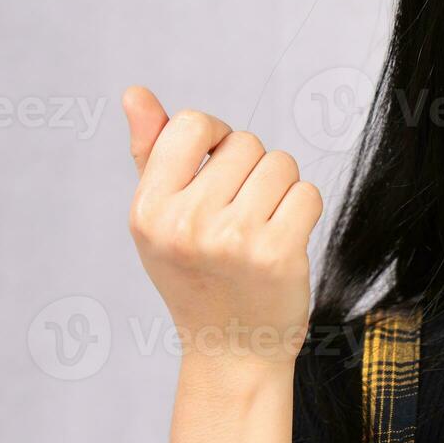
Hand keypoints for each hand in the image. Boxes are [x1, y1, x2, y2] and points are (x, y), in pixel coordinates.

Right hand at [122, 85, 322, 370]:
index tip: (217, 165)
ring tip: (260, 228)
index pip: (192, 124)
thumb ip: (150, 152)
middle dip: (251, 169)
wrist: (232, 349)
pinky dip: (303, 211)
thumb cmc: (196, 274)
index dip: (215, 136)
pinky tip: (283, 241)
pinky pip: (308, 193)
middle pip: (245, 143)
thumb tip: (136, 93)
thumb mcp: (160, 217)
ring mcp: (233, 239)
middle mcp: (186, 223)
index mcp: (148, 209)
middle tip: (239, 215)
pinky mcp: (278, 254)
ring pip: (282, 164)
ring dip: (281, 189)